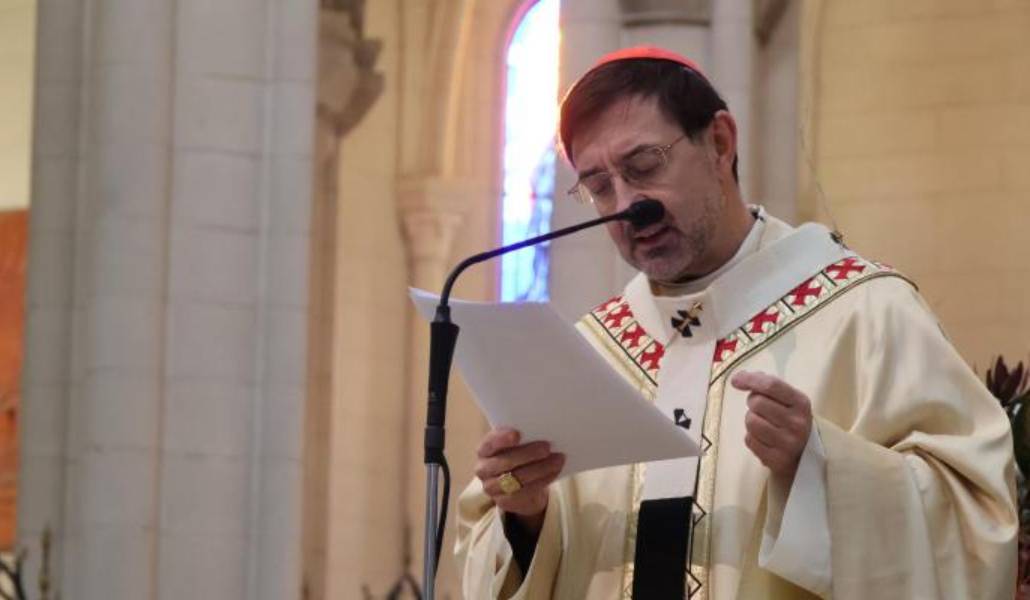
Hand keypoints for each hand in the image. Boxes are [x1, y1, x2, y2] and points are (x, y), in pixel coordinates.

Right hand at [475, 428, 564, 534]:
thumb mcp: (515, 446)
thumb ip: (522, 438)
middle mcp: (483, 469)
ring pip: (518, 478)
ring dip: (541, 468)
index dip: (502, 438)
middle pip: (505, 462)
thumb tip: (541, 430)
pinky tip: (555, 471)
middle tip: (547, 447)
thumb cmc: (517, 457)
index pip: (489, 443)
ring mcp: (492, 488)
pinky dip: (543, 480)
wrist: (518, 487)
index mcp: (484, 450)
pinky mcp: (505, 502)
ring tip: (558, 459)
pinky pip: (526, 491)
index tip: (517, 434)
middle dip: (528, 454)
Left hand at [731, 370, 811, 484]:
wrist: (806, 454)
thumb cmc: (791, 420)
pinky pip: (749, 440)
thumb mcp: (788, 400)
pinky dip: (751, 438)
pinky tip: (763, 439)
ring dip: (751, 420)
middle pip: (757, 403)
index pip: (771, 385)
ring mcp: (788, 443)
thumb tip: (739, 378)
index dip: (750, 380)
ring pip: (751, 421)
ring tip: (763, 423)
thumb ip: (767, 385)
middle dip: (753, 403)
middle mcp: (797, 423)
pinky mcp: (776, 460)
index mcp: (801, 403)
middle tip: (760, 409)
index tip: (736, 381)